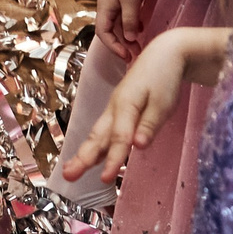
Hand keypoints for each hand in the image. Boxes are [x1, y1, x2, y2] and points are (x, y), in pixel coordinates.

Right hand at [59, 28, 232, 186]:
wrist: (164, 54)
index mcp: (126, 104)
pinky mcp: (118, 110)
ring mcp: (114, 108)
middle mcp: (115, 107)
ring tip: (70, 170)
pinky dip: (95, 145)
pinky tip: (92, 157)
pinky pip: (103, 130)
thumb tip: (138, 145)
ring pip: (97, 133)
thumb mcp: (164, 102)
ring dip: (84, 152)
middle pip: (97, 136)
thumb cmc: (165, 77)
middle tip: (67, 175)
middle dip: (82, 157)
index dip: (113, 159)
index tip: (105, 179)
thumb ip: (149, 125)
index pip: (119, 137)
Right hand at [98, 0, 154, 57]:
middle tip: (136, 54)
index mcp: (104, 6)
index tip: (128, 56)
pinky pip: (124, 13)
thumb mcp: (132, 1)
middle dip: (122, 44)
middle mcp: (106, 3)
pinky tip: (141, 27)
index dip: (114, 47)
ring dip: (127, 35)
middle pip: (110, 29)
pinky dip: (131, 24)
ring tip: (139, 45)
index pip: (103, 33)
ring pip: (118, 22)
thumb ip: (129, 22)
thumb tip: (128, 40)